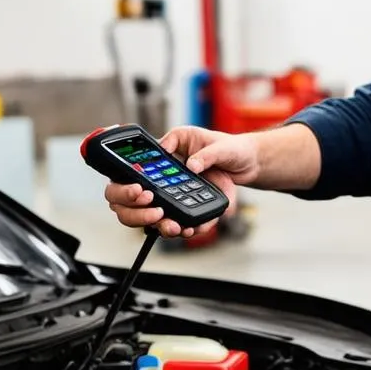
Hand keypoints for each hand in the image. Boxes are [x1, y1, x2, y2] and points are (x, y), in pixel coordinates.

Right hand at [104, 126, 258, 238]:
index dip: (125, 189)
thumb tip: (190, 165)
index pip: (124, 177)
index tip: (140, 192)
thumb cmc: (224, 146)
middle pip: (130, 206)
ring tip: (174, 227)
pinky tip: (190, 229)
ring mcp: (173, 199)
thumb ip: (195, 148)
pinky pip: (181, 226)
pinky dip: (185, 230)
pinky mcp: (189, 211)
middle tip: (156, 211)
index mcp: (157, 161)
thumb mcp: (209, 140)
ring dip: (160, 226)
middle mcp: (159, 182)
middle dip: (137, 213)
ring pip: (152, 220)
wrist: (246, 162)